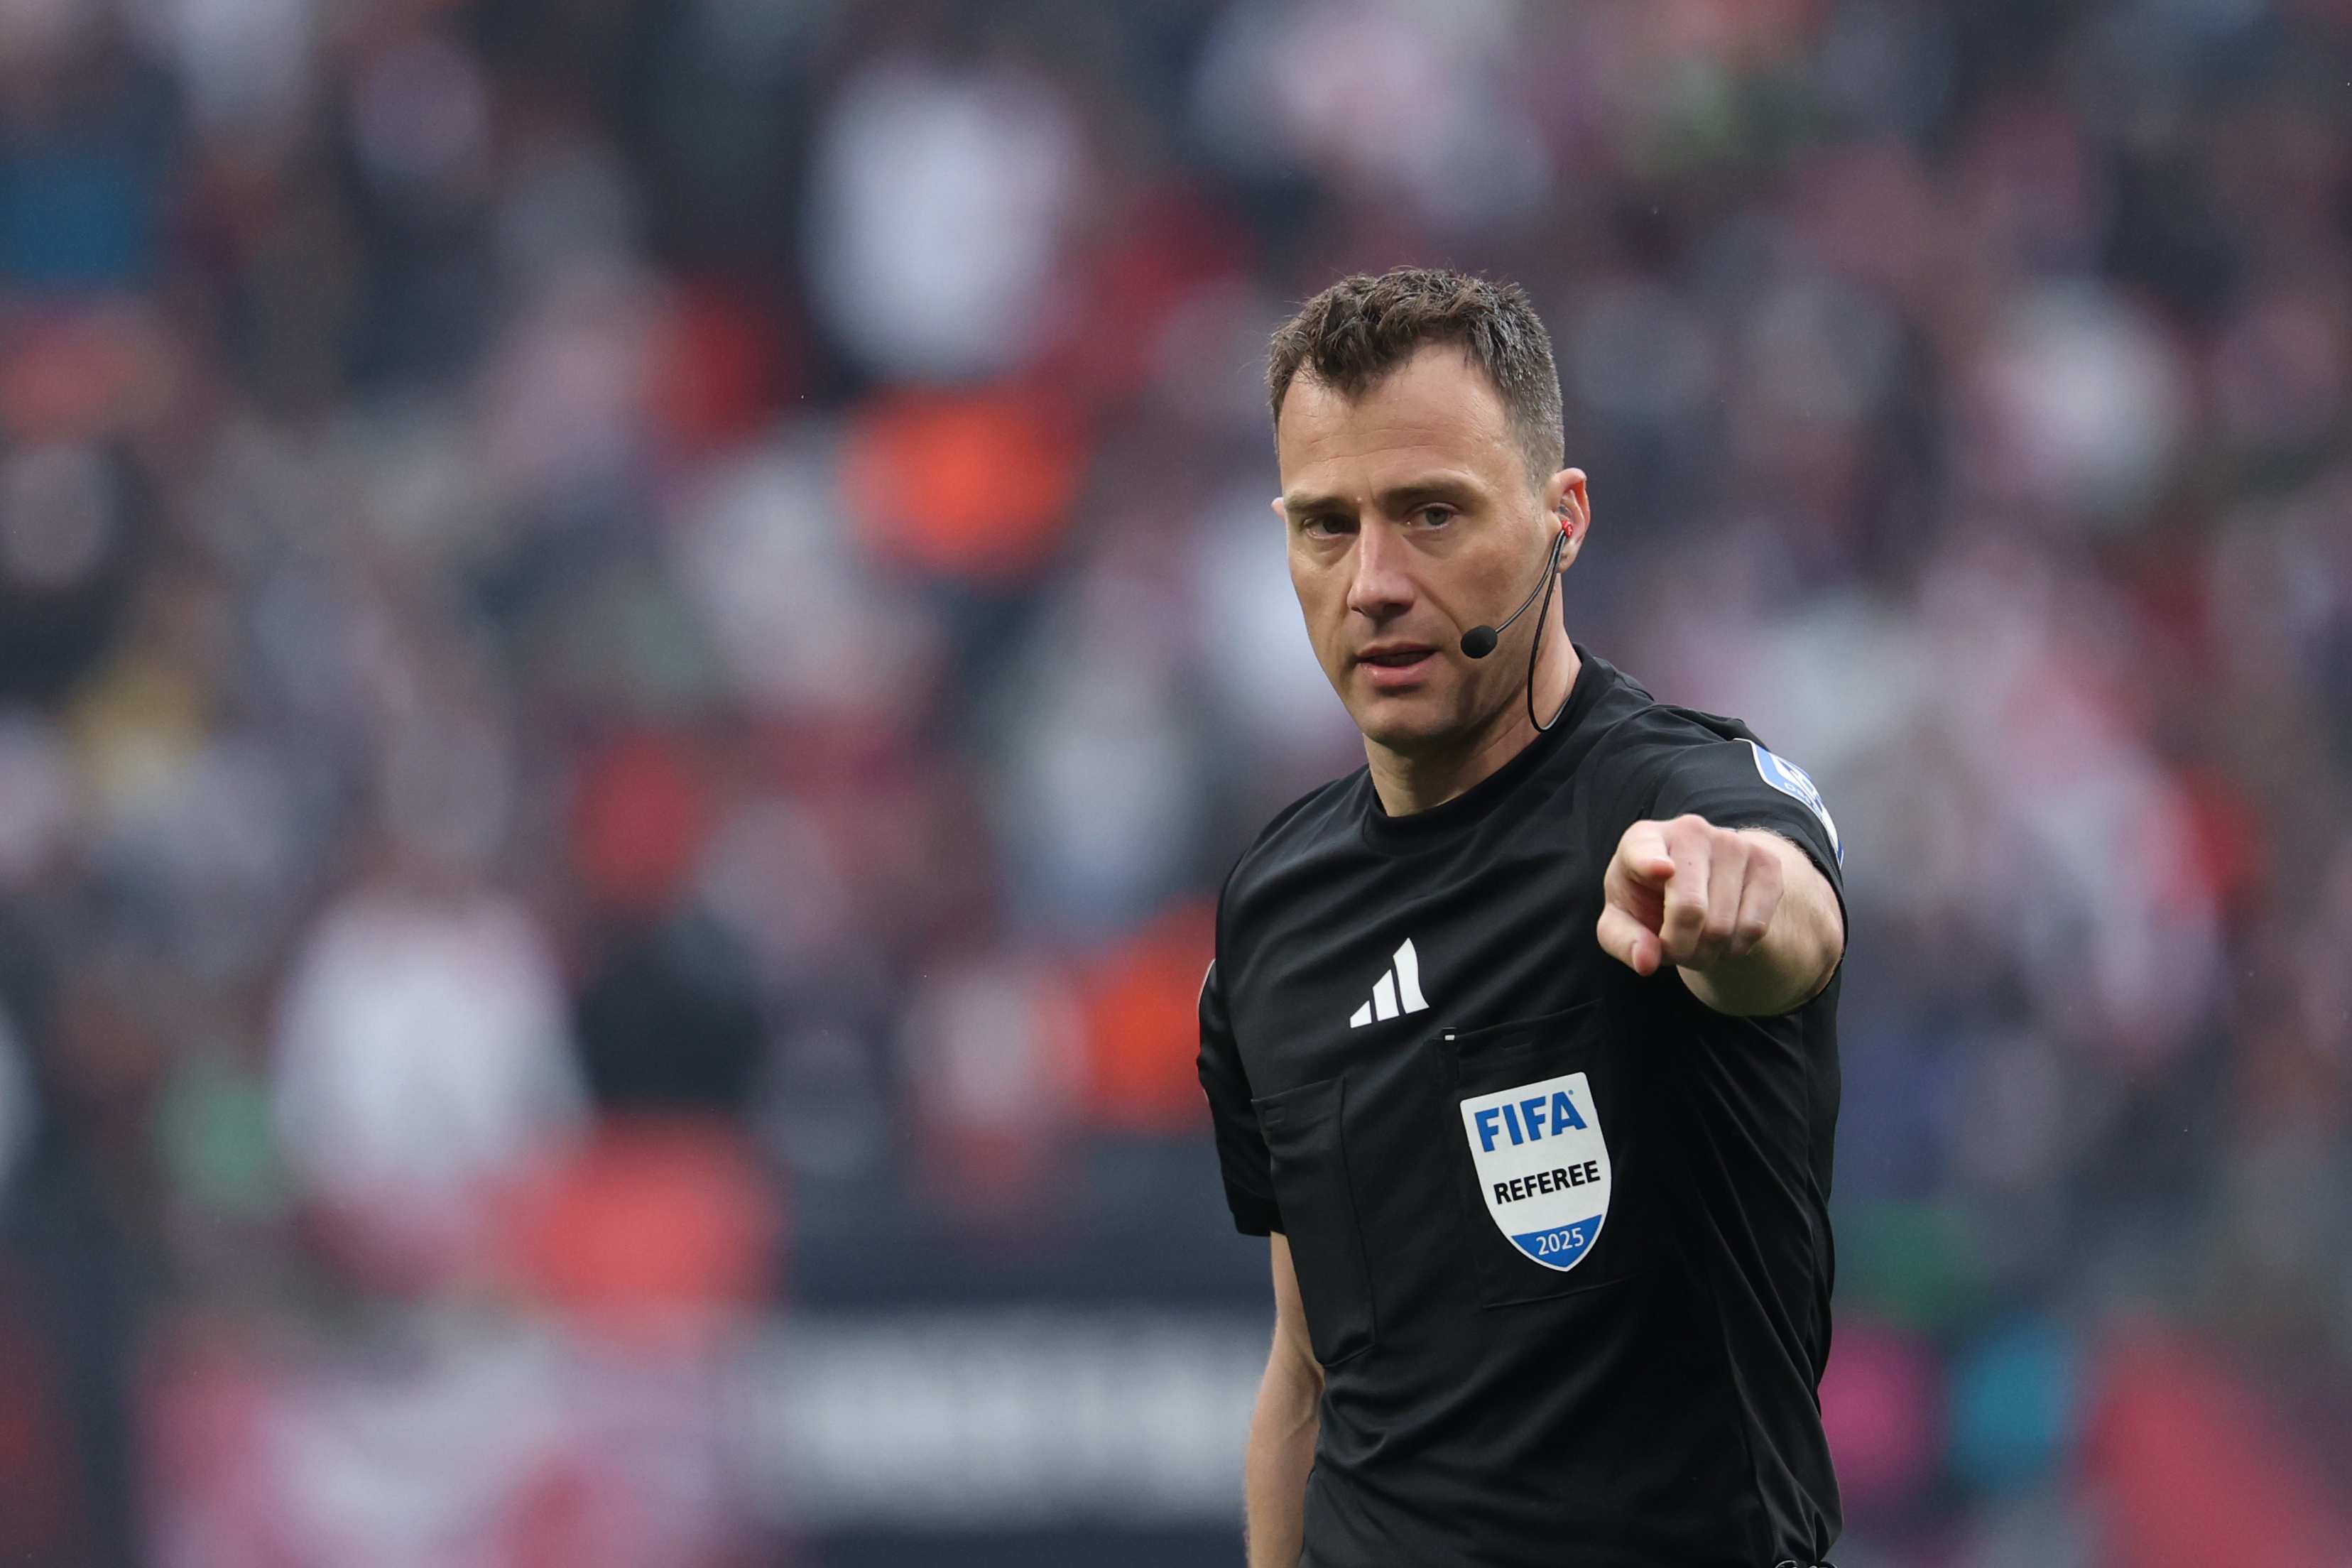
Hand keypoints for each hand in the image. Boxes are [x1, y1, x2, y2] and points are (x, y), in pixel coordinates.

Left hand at [1598, 815, 1783, 977]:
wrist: (1699, 886)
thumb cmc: (1648, 903)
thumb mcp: (1622, 922)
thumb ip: (1624, 941)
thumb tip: (1646, 961)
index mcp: (1642, 839)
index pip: (1644, 850)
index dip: (1651, 862)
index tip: (1663, 870)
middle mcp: (1690, 831)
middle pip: (1689, 909)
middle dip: (1680, 949)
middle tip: (1675, 953)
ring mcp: (1733, 842)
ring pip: (1723, 925)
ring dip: (1708, 953)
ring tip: (1698, 943)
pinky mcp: (1767, 862)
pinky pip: (1754, 927)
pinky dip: (1736, 948)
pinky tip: (1725, 936)